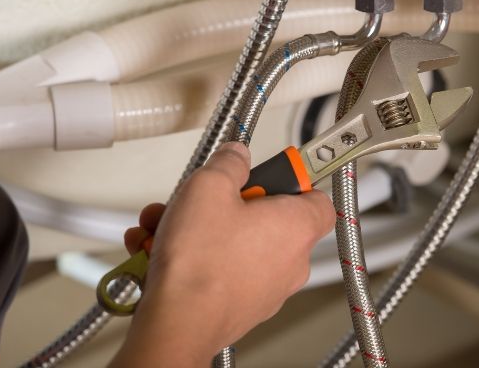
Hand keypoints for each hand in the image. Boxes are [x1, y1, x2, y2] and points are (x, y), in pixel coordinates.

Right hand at [112, 142, 334, 365]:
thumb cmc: (201, 263)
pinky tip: (161, 250)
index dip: (293, 178)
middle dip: (227, 203)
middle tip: (203, 198)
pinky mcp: (241, 306)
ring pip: (236, 243)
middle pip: (266, 217)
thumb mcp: (210, 186)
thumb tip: (237, 155)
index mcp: (297, 226)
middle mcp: (291, 261)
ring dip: (200, 229)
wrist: (177, 323)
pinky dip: (194, 258)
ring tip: (168, 224)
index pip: (317, 196)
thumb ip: (229, 163)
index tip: (269, 169)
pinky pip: (221, 269)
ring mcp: (267, 288)